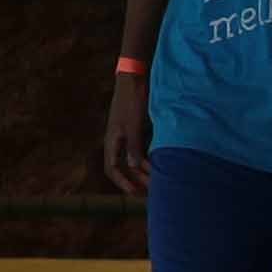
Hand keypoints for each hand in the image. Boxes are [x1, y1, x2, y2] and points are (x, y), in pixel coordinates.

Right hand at [101, 70, 151, 193]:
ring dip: (143, 170)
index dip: (123, 182)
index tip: (137, 193)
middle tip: (150, 192)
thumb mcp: (133, 125)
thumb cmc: (131, 101)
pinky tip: (159, 162)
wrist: (134, 79)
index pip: (112, 168)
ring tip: (157, 180)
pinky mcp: (135, 128)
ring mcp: (126, 134)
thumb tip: (133, 168)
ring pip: (132, 159)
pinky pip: (140, 149)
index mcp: (112, 140)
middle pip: (122, 167)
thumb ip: (133, 147)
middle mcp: (117, 140)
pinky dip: (148, 158)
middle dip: (135, 180)